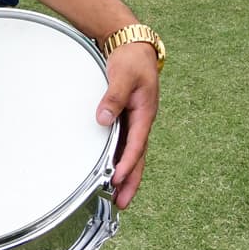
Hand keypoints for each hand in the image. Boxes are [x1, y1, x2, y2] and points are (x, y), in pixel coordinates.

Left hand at [96, 41, 158, 208]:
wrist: (132, 47)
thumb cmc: (131, 60)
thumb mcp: (122, 76)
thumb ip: (113, 98)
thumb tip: (104, 120)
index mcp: (144, 113)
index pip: (136, 144)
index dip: (127, 163)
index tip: (115, 179)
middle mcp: (141, 121)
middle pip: (138, 156)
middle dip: (131, 180)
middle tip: (122, 202)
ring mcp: (135, 121)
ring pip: (133, 153)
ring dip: (126, 174)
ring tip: (118, 196)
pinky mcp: (127, 118)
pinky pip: (126, 144)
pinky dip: (121, 159)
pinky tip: (112, 171)